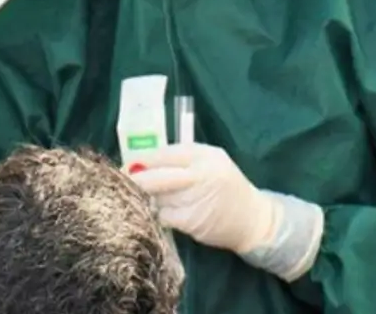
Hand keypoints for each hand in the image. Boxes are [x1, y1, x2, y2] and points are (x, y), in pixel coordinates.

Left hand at [129, 144, 278, 253]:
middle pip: (157, 176)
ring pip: (157, 197)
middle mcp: (201, 174)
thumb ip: (181, 160)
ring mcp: (196, 199)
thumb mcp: (211, 162)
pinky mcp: (192, 221)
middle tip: (121, 182)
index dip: (142, 160)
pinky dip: (156, 214)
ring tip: (140, 197)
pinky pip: (163, 216)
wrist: (253, 219)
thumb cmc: (227, 187)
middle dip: (136, 180)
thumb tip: (141, 163)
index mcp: (204, 155)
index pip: (164, 154)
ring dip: (144, 198)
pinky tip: (156, 213)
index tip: (127, 165)